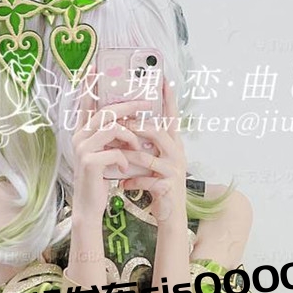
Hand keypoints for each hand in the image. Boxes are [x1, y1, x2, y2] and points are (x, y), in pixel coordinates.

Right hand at [70, 69, 152, 222]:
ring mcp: (82, 148)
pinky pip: (114, 151)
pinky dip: (124, 160)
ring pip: (112, 128)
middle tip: (148, 103)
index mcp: (83, 132)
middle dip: (129, 106)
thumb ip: (112, 136)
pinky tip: (124, 170)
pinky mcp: (89, 162)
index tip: (94, 67)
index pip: (86, 103)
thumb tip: (131, 121)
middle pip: (106, 111)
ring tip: (138, 148)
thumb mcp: (107, 153)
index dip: (89, 85)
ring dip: (131, 137)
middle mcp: (79, 136)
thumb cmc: (101, 178)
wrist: (90, 206)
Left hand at [121, 73, 187, 225]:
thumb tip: (126, 124)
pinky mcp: (168, 186)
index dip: (168, 98)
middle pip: (157, 132)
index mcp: (173, 143)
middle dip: (136, 127)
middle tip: (118, 125)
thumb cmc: (158, 184)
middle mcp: (177, 153)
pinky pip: (146, 179)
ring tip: (115, 157)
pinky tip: (122, 185)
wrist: (170, 214)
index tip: (163, 78)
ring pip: (147, 156)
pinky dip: (131, 182)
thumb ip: (145, 143)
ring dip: (128, 157)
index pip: (171, 116)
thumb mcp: (153, 159)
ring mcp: (174, 169)